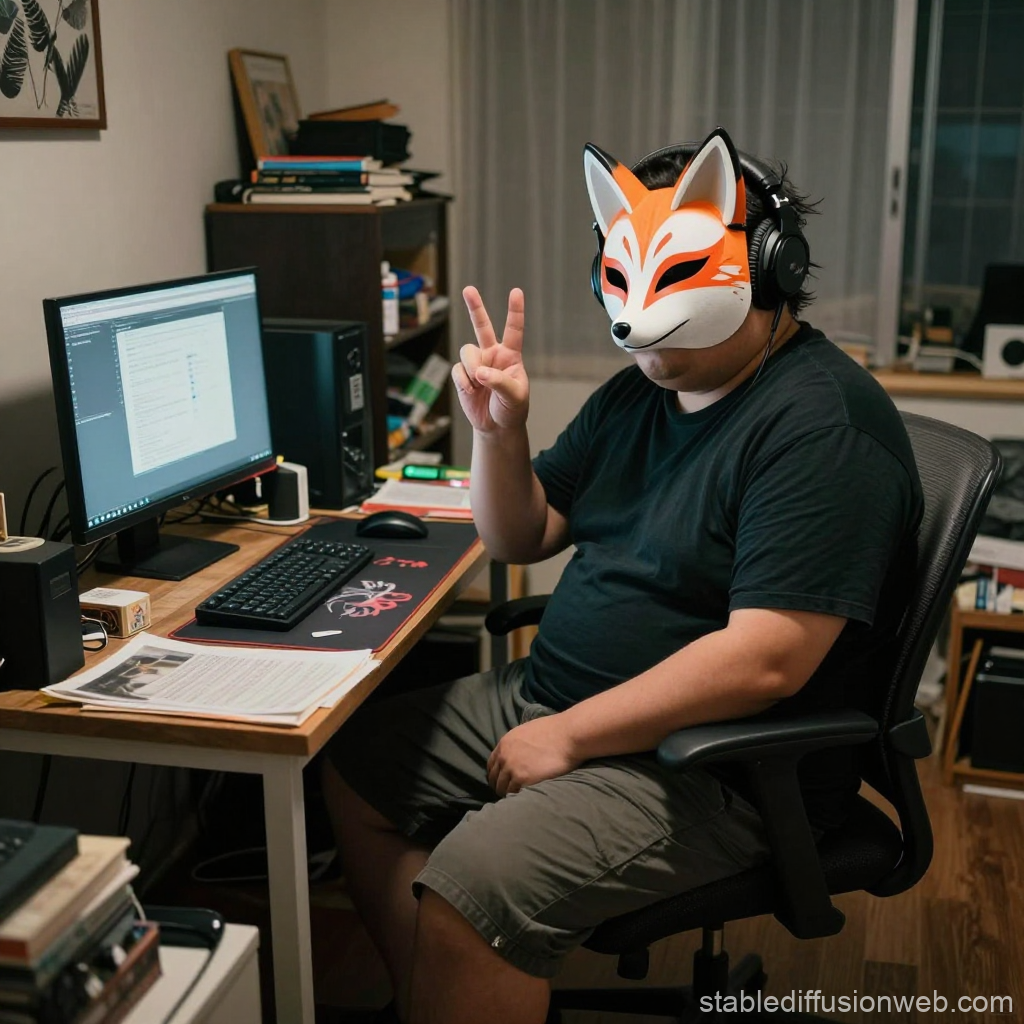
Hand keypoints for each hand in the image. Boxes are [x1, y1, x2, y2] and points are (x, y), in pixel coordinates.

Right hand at [453, 286, 529, 433]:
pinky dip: (464, 382)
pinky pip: (458, 371)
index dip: (515, 311)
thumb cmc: (512, 409)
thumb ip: (499, 382)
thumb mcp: (514, 396)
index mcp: (511, 356)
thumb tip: (479, 372)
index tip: (516, 291)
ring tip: (478, 384)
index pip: (514, 330)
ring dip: (472, 368)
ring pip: (467, 351)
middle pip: (482, 326)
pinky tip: (472, 392)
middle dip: (474, 307)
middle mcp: (492, 355)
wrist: (497, 426)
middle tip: (468, 289)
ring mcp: (476, 364)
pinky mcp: (463, 376)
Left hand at [487, 714, 581, 795]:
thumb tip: (517, 754)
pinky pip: (514, 793)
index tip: (501, 781)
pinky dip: (517, 797)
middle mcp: (504, 756)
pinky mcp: (523, 779)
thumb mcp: (527, 732)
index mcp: (505, 743)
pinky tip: (524, 798)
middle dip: (500, 786)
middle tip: (509, 793)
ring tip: (517, 799)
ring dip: (509, 793)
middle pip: (494, 779)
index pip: (491, 765)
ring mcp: (512, 768)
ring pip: (502, 788)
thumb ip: (517, 744)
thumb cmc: (554, 731)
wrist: (568, 735)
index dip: (496, 775)